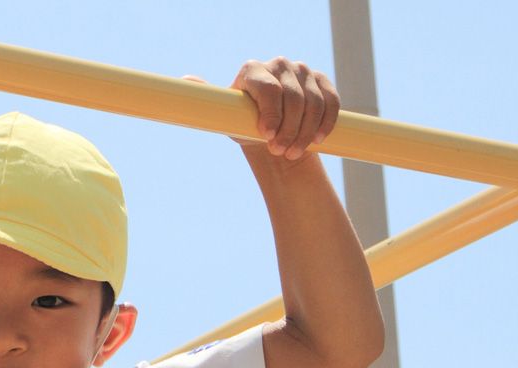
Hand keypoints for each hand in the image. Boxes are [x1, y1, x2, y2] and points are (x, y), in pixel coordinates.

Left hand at [186, 58, 339, 160]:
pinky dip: (326, 123)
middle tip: (280, 151)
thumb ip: (206, 98)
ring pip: (314, 103)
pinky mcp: (323, 82)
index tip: (267, 136)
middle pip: (292, 98)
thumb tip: (185, 79)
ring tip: (293, 151)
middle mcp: (279, 65)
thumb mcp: (225, 116)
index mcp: (253, 70)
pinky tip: (317, 139)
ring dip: (305, 131)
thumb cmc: (244, 124)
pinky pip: (331, 102)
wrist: (271, 132)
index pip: (267, 89)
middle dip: (288, 129)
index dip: (271, 114)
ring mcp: (303, 71)